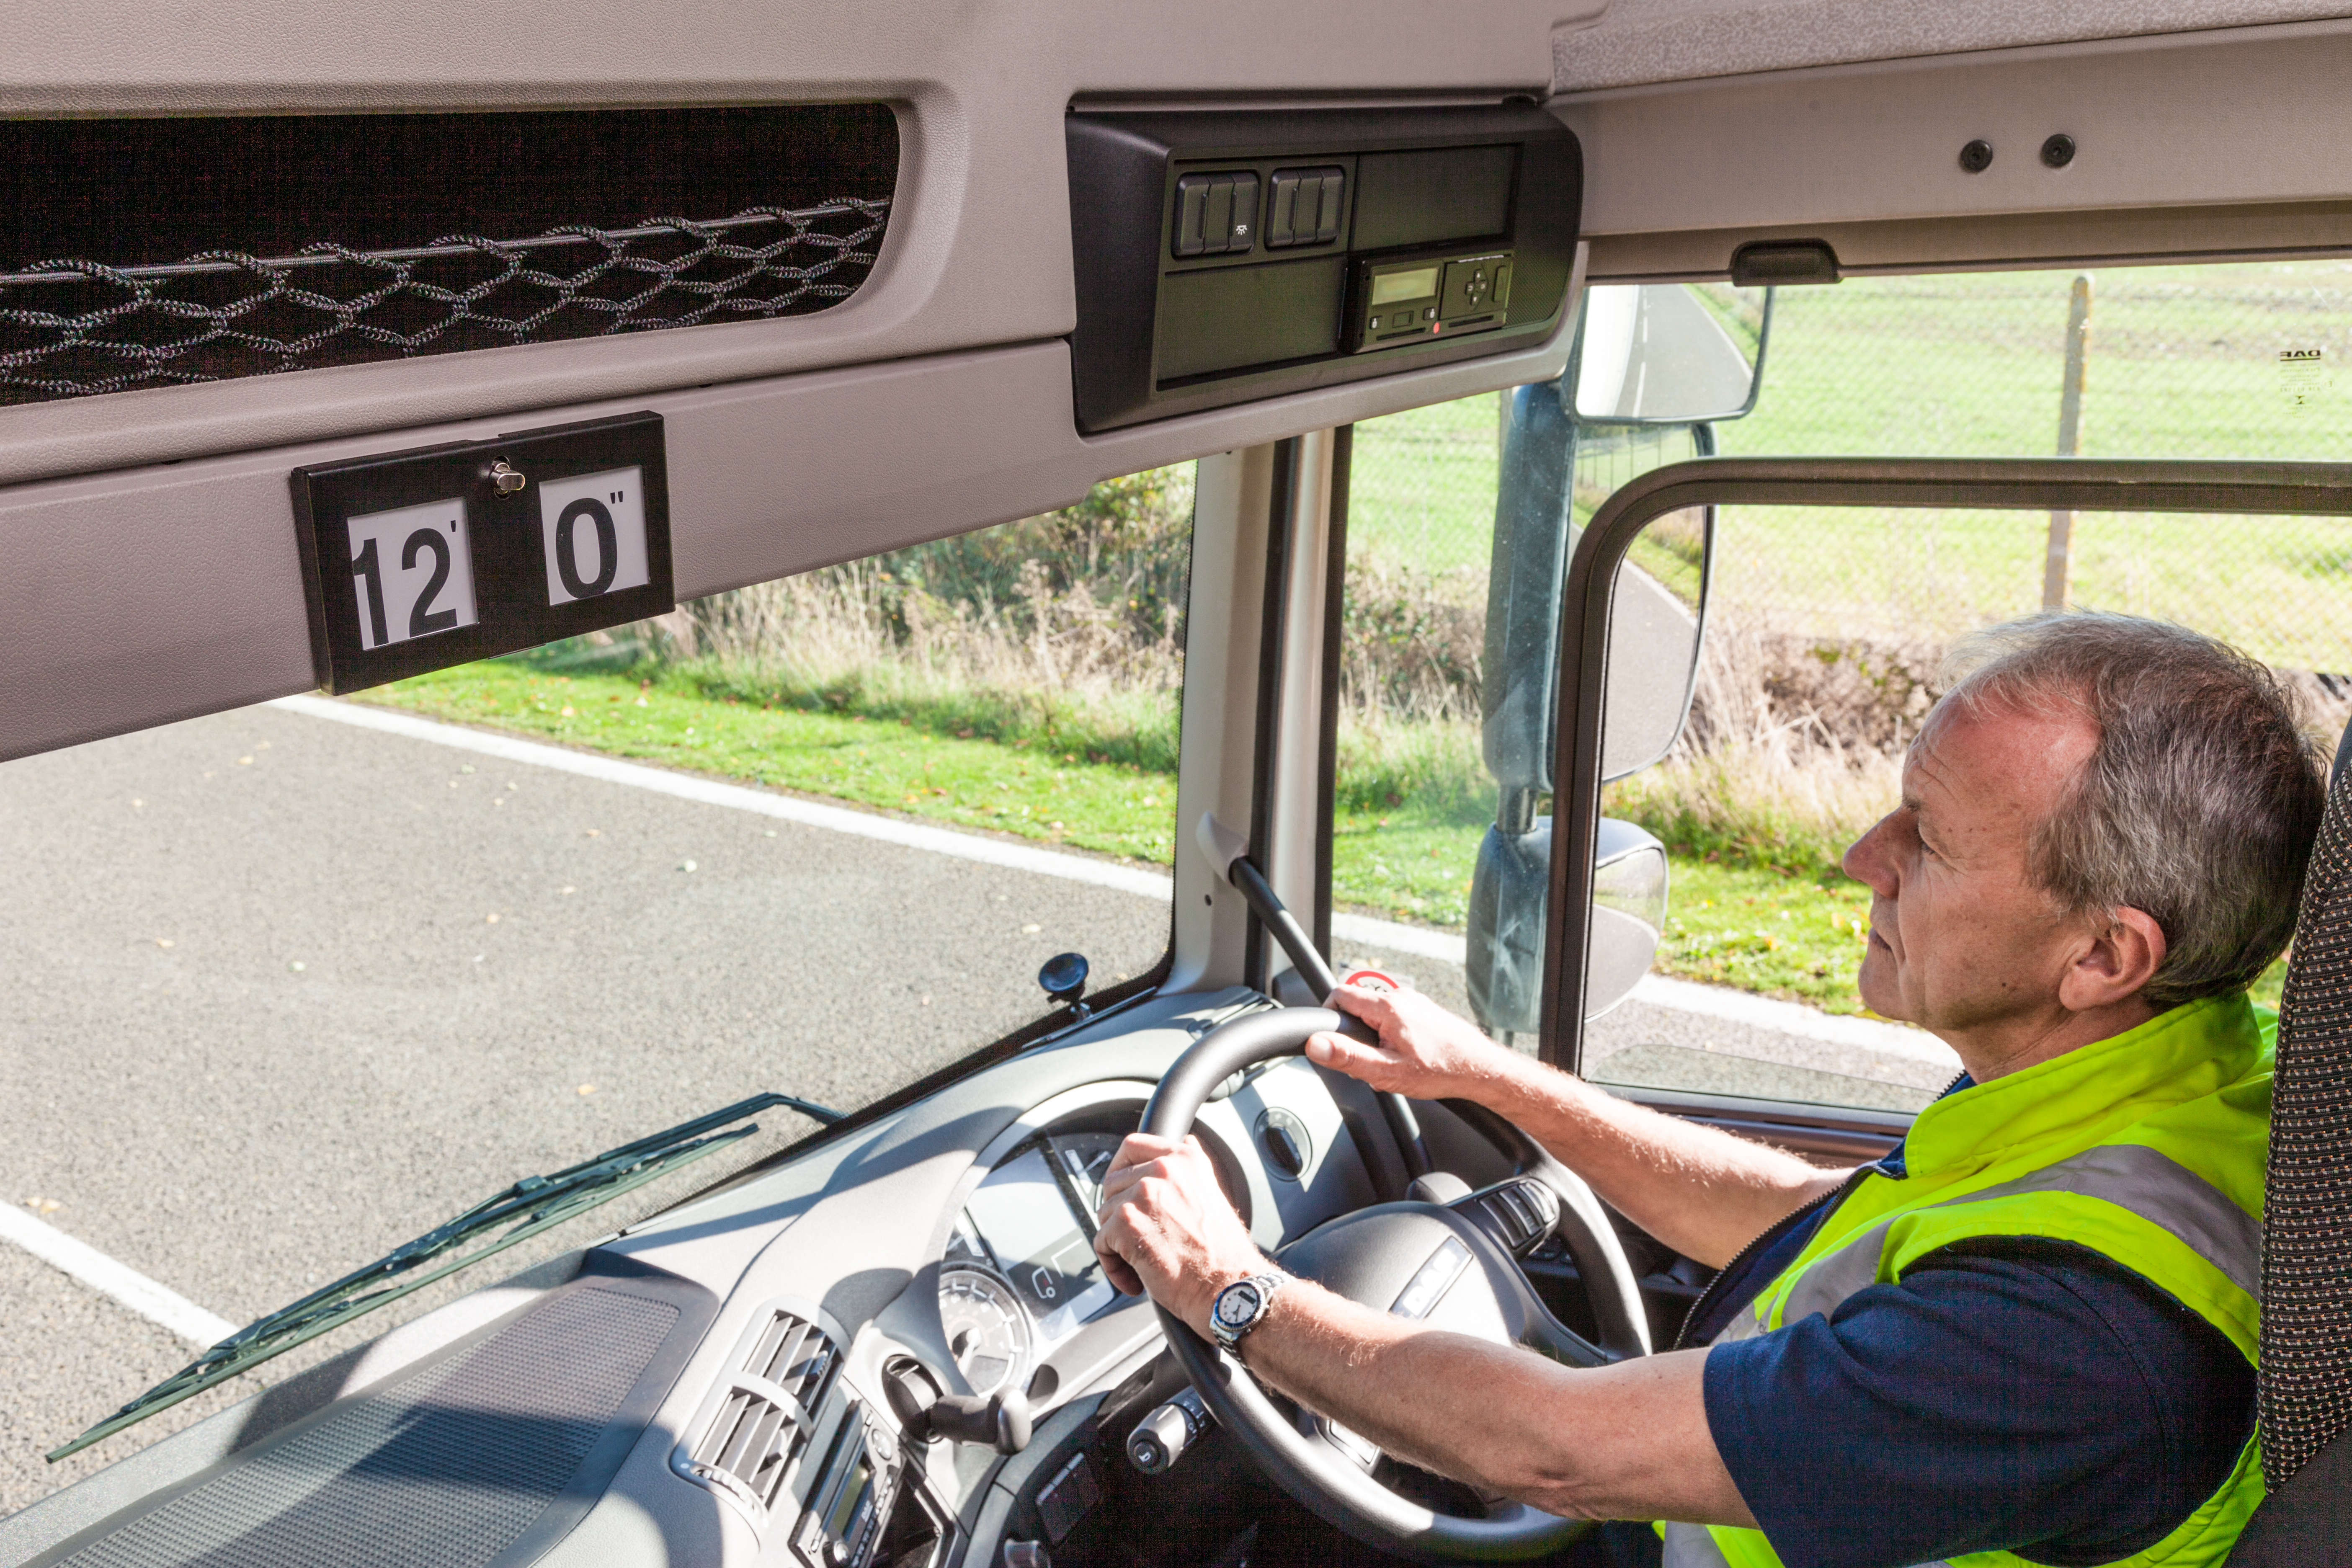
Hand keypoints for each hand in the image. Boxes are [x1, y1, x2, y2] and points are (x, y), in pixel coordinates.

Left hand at [1093, 1133, 1265, 1335]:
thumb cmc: (1224, 1254)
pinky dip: (1113, 1265)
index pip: (1133, 1146)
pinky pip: (1101, 1242)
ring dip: (1117, 1242)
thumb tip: (1186, 1142)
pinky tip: (1135, 1277)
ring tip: (1143, 1261)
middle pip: (1113, 1184)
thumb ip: (1191, 1169)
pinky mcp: (1127, 1224)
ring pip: (1105, 1215)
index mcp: (1184, 1160)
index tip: (1122, 1190)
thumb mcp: (1214, 1193)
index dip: (1120, 1169)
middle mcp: (1163, 1171)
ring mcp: (1144, 1195)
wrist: (1228, 1288)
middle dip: (1120, 1214)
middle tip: (1139, 1238)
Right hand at [1305, 984, 1526, 1102]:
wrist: (1480, 1069)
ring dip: (1374, 1038)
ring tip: (1391, 1063)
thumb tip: (1317, 1044)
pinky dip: (1392, 1037)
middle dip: (1354, 1034)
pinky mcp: (1424, 1011)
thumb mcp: (1386, 1071)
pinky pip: (1395, 1019)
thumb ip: (1348, 1057)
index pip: (1340, 994)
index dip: (1327, 1015)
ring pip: (1377, 1015)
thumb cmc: (1441, 1070)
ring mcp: (1414, 1002)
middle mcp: (1400, 997)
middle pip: (1358, 1006)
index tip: (1330, 1038)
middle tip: (1367, 1061)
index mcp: (1387, 1007)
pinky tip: (1407, 1059)